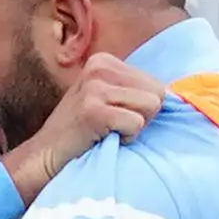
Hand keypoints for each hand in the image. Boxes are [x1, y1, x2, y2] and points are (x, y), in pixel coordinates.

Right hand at [1, 55, 159, 199]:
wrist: (44, 157)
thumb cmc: (81, 133)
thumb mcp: (105, 99)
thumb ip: (133, 91)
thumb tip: (174, 95)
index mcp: (104, 61)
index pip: (155, 83)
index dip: (141, 108)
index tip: (113, 117)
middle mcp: (99, 67)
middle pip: (157, 93)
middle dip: (142, 116)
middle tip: (112, 126)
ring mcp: (95, 87)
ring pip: (151, 106)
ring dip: (133, 127)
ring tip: (107, 131)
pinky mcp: (93, 109)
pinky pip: (136, 123)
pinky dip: (125, 138)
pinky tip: (102, 138)